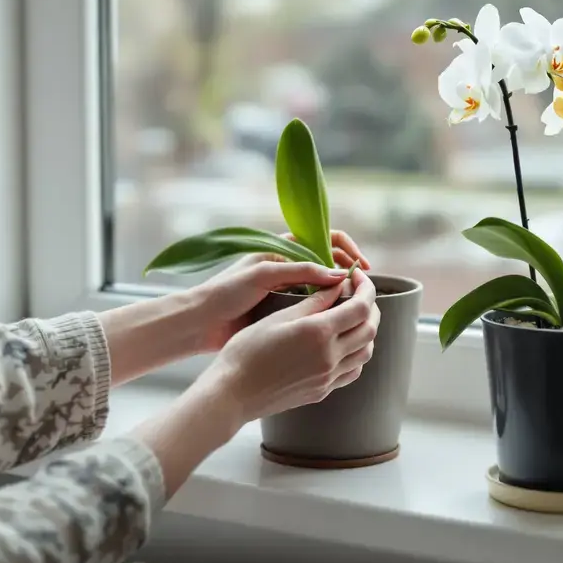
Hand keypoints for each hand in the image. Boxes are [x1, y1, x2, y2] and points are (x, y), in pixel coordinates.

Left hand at [191, 230, 371, 352]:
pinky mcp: (283, 312)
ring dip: (340, 294)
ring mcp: (286, 290)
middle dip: (349, 273)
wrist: (199, 323)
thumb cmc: (224, 293)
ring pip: (324, 287)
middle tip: (363, 290)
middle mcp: (287, 267)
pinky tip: (336, 322)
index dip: (347, 249)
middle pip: (330, 263)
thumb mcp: (262, 275)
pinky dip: (327, 311)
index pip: (326, 239)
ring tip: (354, 307)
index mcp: (282, 249)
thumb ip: (300, 271)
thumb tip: (340, 274)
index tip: (361, 267)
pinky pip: (313, 307)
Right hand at [197, 267, 379, 426]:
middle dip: (371, 306)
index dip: (366, 287)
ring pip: (366, 352)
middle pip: (370, 329)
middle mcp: (329, 357)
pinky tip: (344, 344)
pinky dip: (356, 354)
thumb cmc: (247, 351)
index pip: (361, 307)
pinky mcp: (322, 391)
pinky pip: (352, 371)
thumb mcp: (279, 318)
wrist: (233, 393)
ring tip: (353, 317)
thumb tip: (338, 286)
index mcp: (319, 333)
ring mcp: (327, 378)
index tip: (357, 276)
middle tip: (359, 293)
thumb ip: (314, 302)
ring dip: (367, 331)